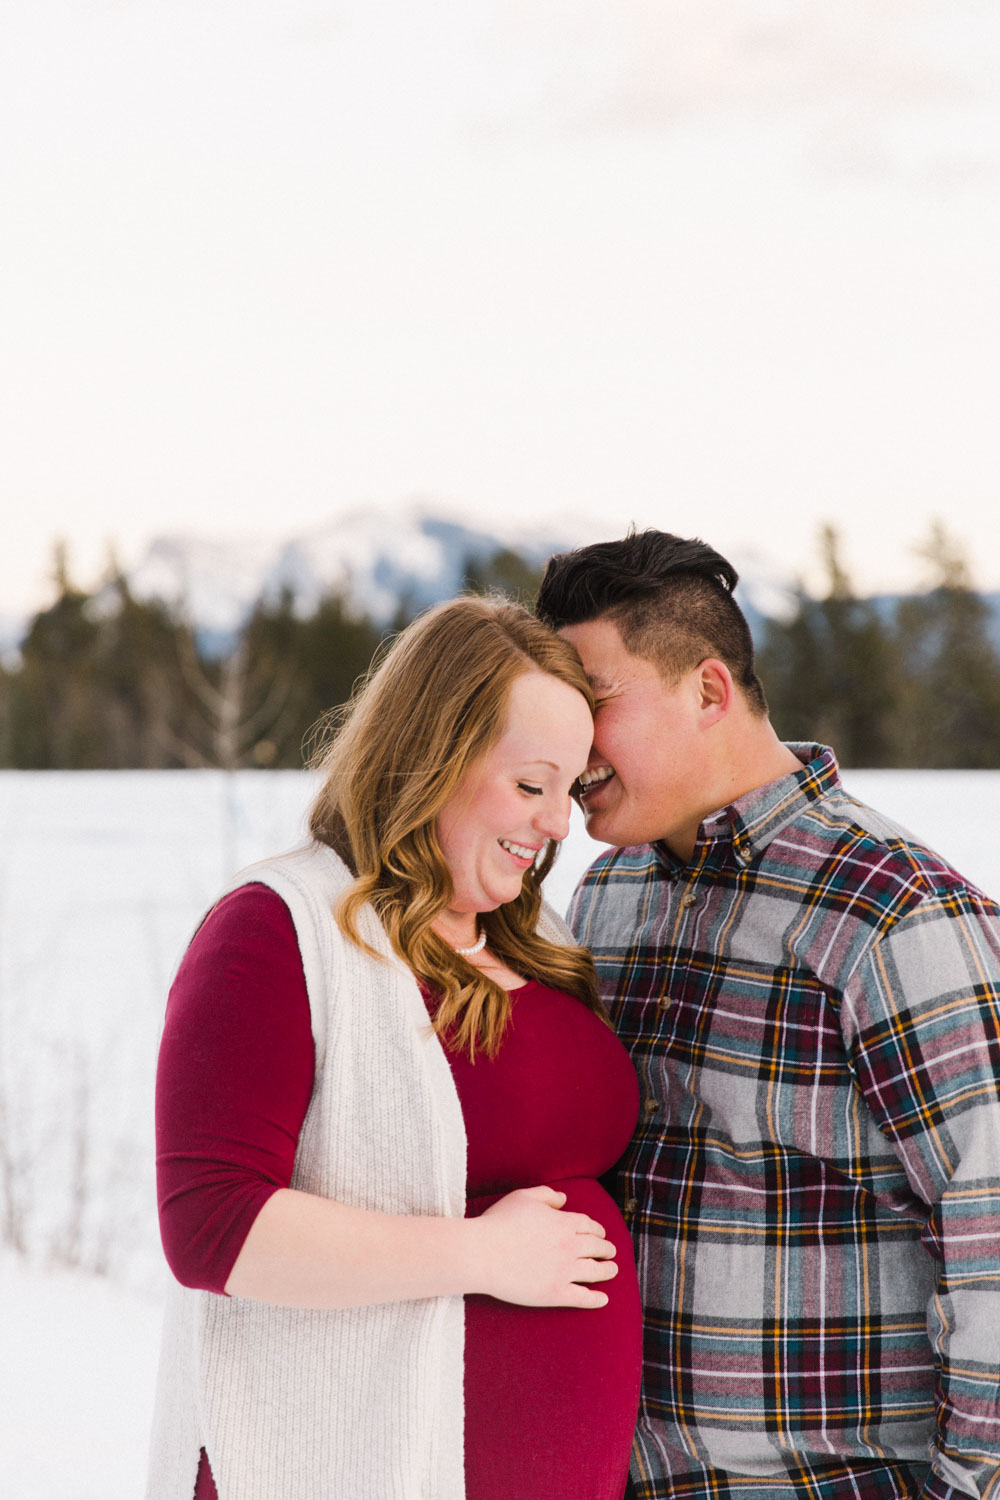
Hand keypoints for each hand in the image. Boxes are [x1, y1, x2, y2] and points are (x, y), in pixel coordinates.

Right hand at [472, 1185, 617, 1308]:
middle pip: (596, 1247)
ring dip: (607, 1270)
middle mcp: (569, 1246)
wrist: (483, 1253)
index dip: (597, 1229)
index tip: (601, 1234)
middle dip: (607, 1249)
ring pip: (595, 1271)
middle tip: (611, 1252)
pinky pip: (582, 1297)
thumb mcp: (523, 1197)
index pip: (589, 1225)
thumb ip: (547, 1195)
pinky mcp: (555, 1293)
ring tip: (613, 1270)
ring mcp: (564, 1271)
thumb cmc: (499, 1222)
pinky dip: (595, 1299)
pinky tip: (603, 1299)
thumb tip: (564, 1199)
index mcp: (564, 1223)